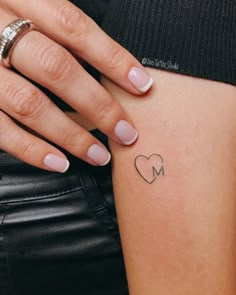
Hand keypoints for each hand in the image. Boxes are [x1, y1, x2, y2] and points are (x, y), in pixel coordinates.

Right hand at [0, 0, 152, 171]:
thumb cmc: (2, 23)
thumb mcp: (25, 8)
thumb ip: (58, 31)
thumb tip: (107, 68)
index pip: (73, 26)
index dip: (111, 57)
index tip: (142, 85)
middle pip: (56, 69)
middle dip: (97, 105)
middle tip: (126, 133)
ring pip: (29, 104)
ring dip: (70, 135)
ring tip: (99, 156)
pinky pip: (0, 129)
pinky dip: (31, 149)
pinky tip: (59, 163)